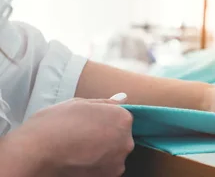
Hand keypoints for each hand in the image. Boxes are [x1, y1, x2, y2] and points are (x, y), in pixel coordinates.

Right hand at [6, 94, 133, 176]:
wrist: (36, 152)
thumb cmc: (56, 123)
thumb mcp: (80, 104)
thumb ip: (105, 103)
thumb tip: (123, 98)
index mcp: (122, 119)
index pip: (121, 118)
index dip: (104, 120)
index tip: (88, 123)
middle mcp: (126, 141)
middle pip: (120, 137)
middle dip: (106, 136)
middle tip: (82, 136)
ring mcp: (117, 162)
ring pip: (113, 154)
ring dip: (102, 152)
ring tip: (79, 149)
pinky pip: (105, 168)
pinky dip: (95, 166)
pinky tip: (79, 160)